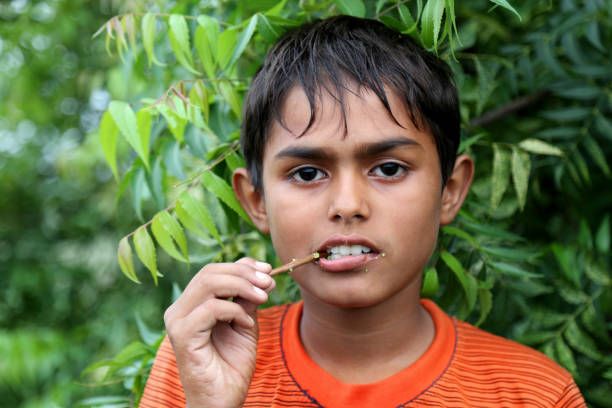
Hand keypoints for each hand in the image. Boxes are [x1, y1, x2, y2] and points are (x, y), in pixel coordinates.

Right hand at [163, 258, 274, 407]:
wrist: (223, 401)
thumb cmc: (231, 366)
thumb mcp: (245, 324)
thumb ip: (247, 299)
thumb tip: (261, 272)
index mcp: (191, 305)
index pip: (213, 271)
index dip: (241, 266)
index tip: (268, 270)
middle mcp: (179, 310)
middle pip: (210, 272)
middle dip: (244, 273)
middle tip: (269, 282)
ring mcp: (178, 321)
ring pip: (209, 283)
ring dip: (242, 286)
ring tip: (263, 298)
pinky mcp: (182, 335)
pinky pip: (211, 308)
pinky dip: (234, 311)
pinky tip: (246, 324)